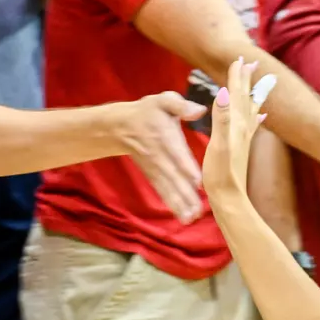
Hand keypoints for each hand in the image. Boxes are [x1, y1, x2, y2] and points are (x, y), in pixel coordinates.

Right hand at [115, 91, 207, 223]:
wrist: (121, 126)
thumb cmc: (148, 111)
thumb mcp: (163, 100)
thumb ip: (180, 105)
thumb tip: (199, 110)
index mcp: (165, 136)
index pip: (177, 153)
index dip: (186, 167)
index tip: (197, 181)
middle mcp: (160, 156)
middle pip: (174, 177)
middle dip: (186, 194)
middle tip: (199, 210)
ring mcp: (155, 168)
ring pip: (169, 188)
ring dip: (180, 204)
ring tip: (192, 219)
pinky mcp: (153, 176)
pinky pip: (163, 191)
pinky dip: (172, 204)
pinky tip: (183, 217)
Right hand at [203, 59, 264, 204]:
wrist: (229, 198)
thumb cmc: (220, 174)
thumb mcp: (218, 144)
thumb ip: (221, 118)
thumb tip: (221, 92)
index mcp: (235, 124)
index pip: (235, 94)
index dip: (236, 76)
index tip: (239, 58)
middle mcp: (242, 128)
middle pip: (245, 98)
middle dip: (246, 80)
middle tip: (251, 62)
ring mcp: (244, 138)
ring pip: (249, 109)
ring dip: (251, 93)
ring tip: (259, 82)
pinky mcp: (242, 147)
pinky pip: (251, 125)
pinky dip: (255, 116)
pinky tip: (260, 114)